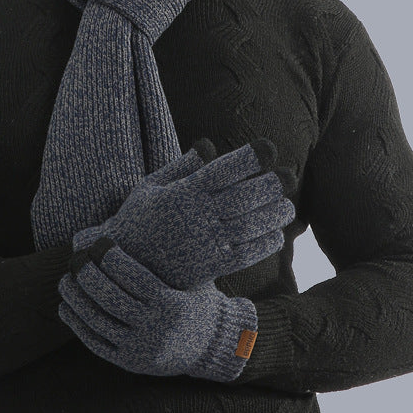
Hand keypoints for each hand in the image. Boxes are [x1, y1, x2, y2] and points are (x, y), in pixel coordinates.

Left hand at [59, 239, 257, 381]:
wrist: (212, 344)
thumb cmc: (197, 297)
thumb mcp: (192, 275)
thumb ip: (169, 254)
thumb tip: (143, 214)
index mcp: (171, 303)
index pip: (133, 277)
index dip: (112, 258)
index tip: (99, 243)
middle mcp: (156, 329)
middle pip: (111, 298)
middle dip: (88, 276)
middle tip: (75, 258)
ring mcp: (141, 349)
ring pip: (98, 321)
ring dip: (76, 299)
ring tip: (65, 280)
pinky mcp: (130, 363)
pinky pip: (97, 344)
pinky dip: (77, 326)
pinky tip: (65, 308)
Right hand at [73, 138, 294, 288]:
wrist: (122, 266)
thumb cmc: (137, 220)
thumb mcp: (150, 187)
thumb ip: (181, 166)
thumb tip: (207, 144)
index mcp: (182, 193)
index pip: (221, 170)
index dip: (248, 158)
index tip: (269, 148)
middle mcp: (195, 217)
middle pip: (241, 197)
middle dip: (270, 185)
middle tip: (290, 177)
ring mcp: (202, 243)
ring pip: (247, 226)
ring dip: (272, 215)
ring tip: (287, 207)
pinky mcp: (208, 268)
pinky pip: (243, 255)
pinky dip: (263, 245)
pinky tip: (276, 235)